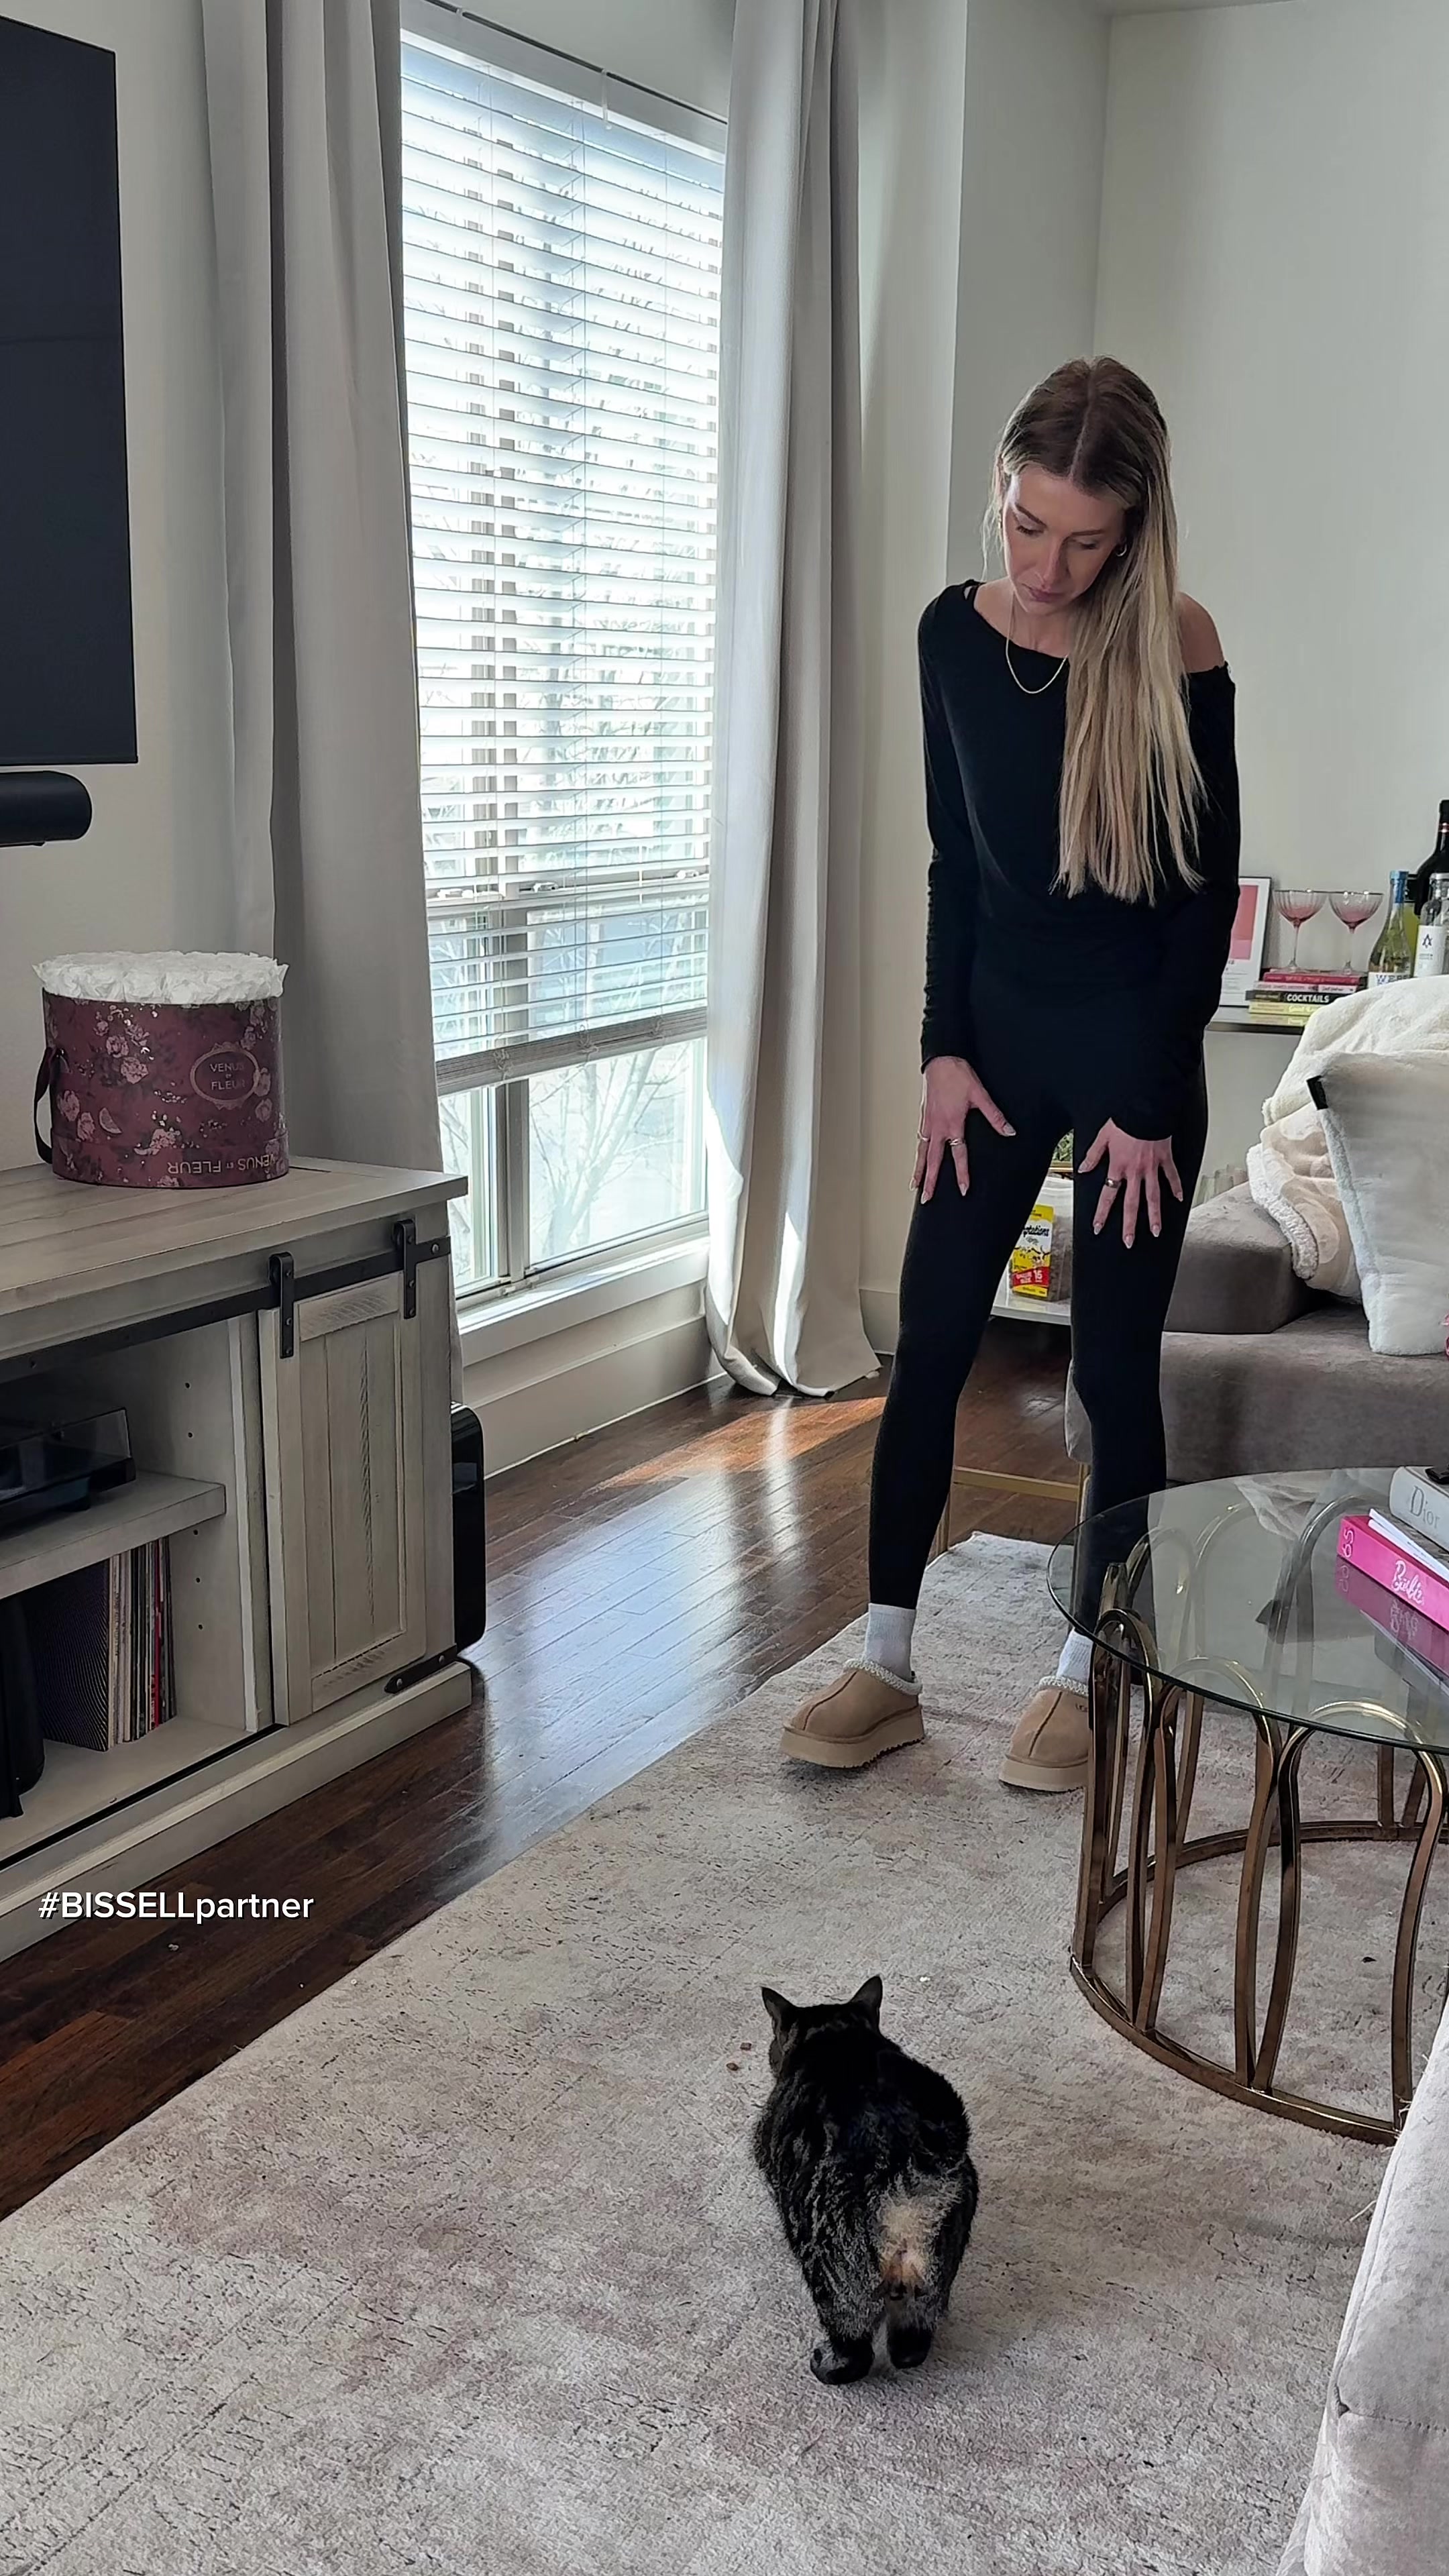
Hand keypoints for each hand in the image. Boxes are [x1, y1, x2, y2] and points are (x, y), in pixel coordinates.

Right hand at [914, 1056, 1014, 1201]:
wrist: (940, 1060)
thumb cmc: (958, 1075)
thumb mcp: (980, 1095)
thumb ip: (995, 1116)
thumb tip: (1009, 1131)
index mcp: (952, 1124)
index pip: (958, 1155)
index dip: (962, 1174)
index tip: (964, 1189)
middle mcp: (937, 1127)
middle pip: (932, 1161)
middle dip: (929, 1181)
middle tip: (927, 1198)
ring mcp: (928, 1123)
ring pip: (921, 1153)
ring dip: (918, 1170)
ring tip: (915, 1186)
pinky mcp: (923, 1117)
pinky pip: (919, 1141)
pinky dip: (917, 1153)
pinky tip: (917, 1160)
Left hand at [1079, 1120, 1182, 1247]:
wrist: (1147, 1107)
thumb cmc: (1126, 1119)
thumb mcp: (1103, 1136)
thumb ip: (1093, 1155)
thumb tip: (1083, 1169)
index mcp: (1118, 1166)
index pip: (1108, 1195)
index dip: (1102, 1212)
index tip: (1098, 1227)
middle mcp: (1135, 1171)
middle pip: (1131, 1203)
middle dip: (1129, 1225)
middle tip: (1129, 1241)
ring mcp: (1152, 1167)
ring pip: (1153, 1196)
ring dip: (1154, 1216)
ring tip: (1155, 1232)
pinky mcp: (1166, 1159)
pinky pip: (1172, 1176)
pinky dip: (1176, 1188)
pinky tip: (1179, 1200)